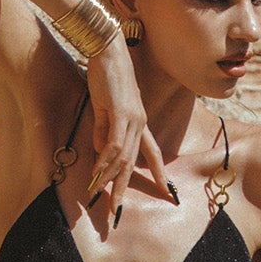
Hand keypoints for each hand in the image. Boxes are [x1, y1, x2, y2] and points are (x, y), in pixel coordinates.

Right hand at [82, 36, 172, 226]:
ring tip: (99, 197)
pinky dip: (105, 161)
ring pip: (124, 158)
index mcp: (138, 121)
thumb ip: (103, 129)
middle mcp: (139, 122)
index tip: (164, 191)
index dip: (157, 173)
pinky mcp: (121, 113)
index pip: (151, 152)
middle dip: (125, 189)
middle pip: (135, 163)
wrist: (107, 49)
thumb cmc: (105, 74)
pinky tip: (96, 173)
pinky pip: (114, 144)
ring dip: (110, 179)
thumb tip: (100, 152)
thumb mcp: (103, 107)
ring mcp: (132, 118)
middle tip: (117, 212)